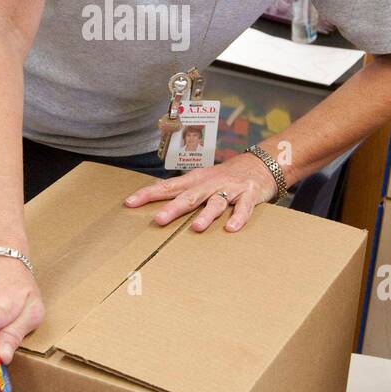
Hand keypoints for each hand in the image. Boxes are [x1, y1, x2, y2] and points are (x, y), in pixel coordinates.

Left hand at [123, 151, 277, 232]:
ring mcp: (230, 189)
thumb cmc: (224, 176)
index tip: (130, 202)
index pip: (168, 186)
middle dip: (174, 208)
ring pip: (216, 202)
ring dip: (206, 214)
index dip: (149, 194)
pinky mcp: (249, 194)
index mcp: (195, 180)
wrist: (260, 163)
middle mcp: (210, 184)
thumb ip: (183, 191)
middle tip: (159, 220)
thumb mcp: (201, 180)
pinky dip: (238, 217)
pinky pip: (244, 207)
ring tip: (196, 227)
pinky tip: (231, 228)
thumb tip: (155, 200)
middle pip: (189, 196)